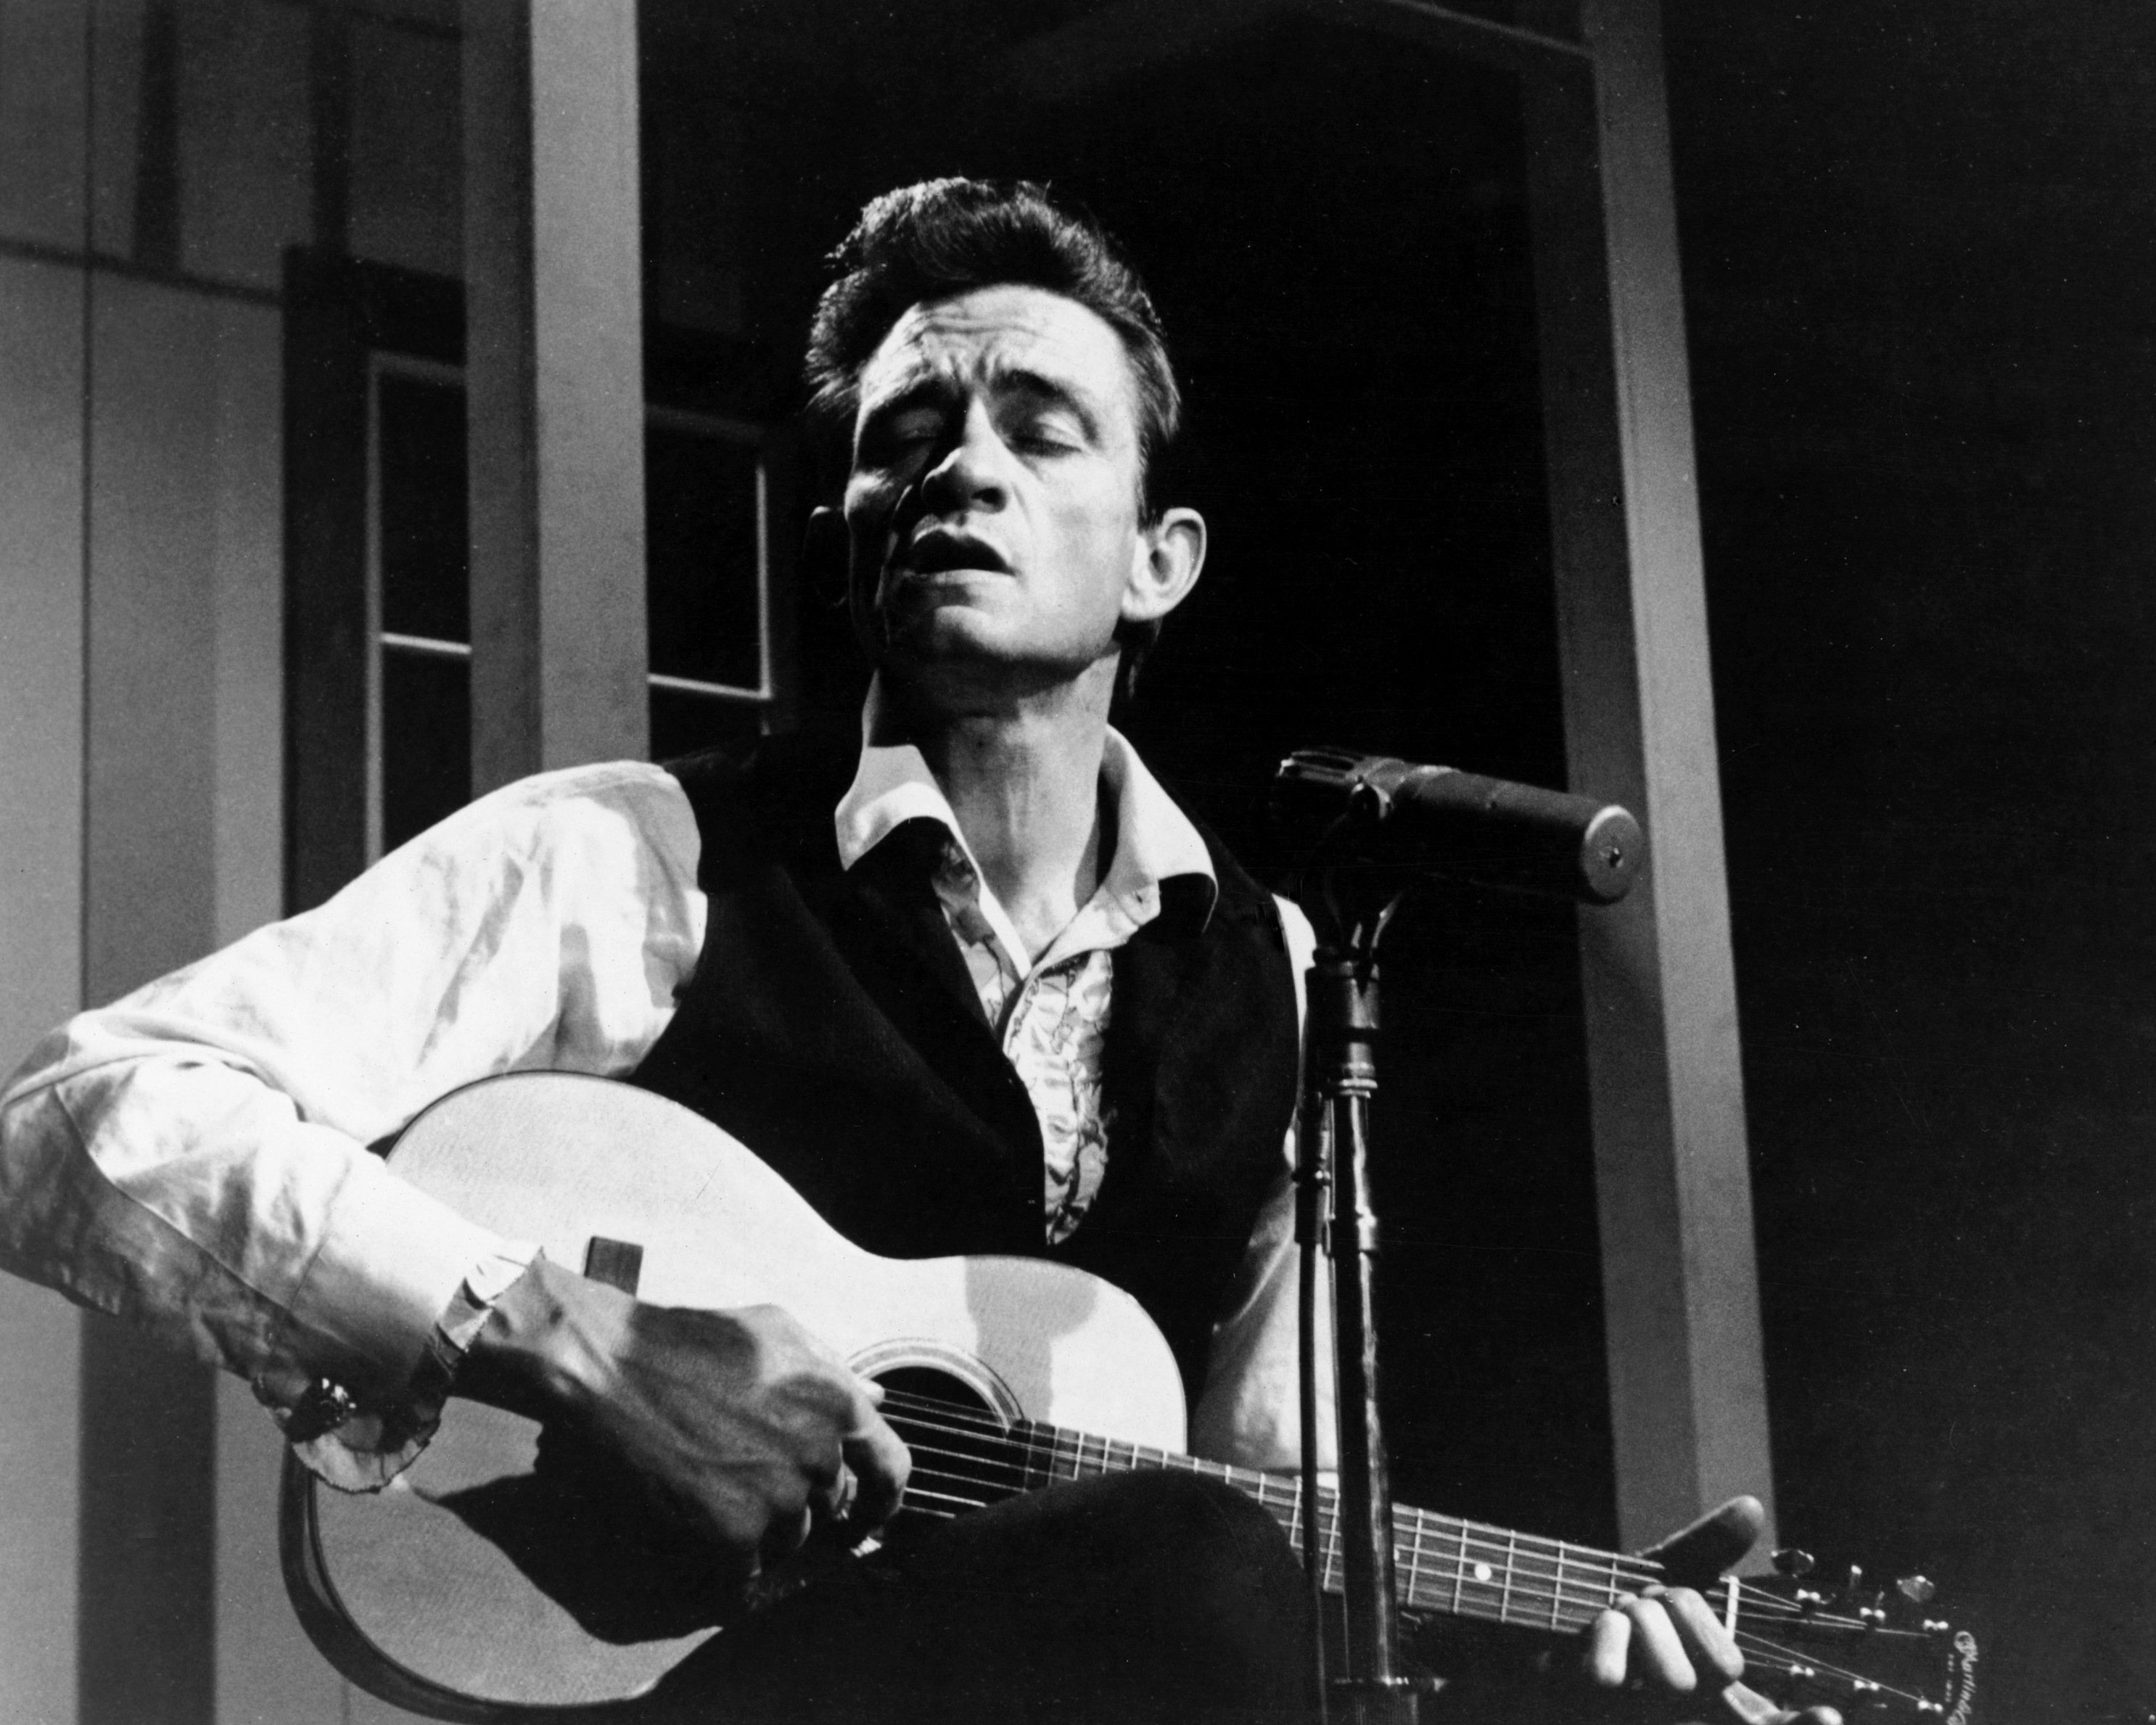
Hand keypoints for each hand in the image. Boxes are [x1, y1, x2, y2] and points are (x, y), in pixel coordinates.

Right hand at [458, 1257, 909, 1588]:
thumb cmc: (693, 1341)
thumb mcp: (779, 1332)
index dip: (882, 1497)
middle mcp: (818, 1455)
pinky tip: (700, 1532)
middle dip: (803, 1499)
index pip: (891, 1471)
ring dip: (761, 1529)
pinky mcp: (731, 1536)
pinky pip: (746, 1573)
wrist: (612, 1368)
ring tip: (714, 1488)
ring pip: (789, 1540)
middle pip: (830, 1506)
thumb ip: (835, 1369)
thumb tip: (877, 1397)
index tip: (868, 1513)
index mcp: (839, 1405)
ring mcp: (777, 1499)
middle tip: (756, 1484)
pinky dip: (727, 1564)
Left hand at [1573, 1497, 1839, 1724]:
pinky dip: (1598, 1638)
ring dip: (1635, 1622)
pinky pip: (1610, 1681)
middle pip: (1723, 1668)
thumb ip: (1707, 1548)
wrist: (1525, 1619)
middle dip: (1678, 1612)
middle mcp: (1684, 1712)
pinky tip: (1586, 1639)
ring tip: (1612, 1617)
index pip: (1772, 1722)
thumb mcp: (1655, 1573)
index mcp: (1707, 1684)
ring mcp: (1642, 1720)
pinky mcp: (1594, 1715)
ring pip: (1674, 1678)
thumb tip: (1752, 1505)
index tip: (1829, 1720)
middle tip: (1641, 1603)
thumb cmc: (1598, 1607)